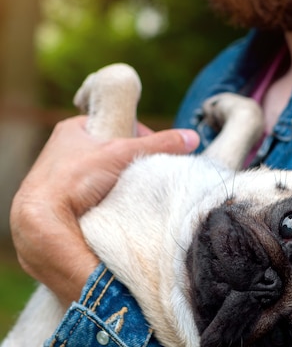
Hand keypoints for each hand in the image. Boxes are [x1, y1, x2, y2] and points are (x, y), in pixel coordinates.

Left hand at [10, 116, 199, 306]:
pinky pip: (93, 199)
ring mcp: (63, 179)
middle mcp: (64, 152)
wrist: (43, 220)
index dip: (137, 137)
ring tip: (135, 197)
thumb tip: (192, 138)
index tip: (153, 153)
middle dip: (129, 166)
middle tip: (147, 177)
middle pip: (110, 154)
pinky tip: (117, 211)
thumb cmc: (75, 177)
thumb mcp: (121, 152)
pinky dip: (106, 203)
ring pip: (102, 179)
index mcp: (73, 130)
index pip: (114, 126)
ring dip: (118, 187)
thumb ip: (158, 145)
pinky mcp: (63, 204)